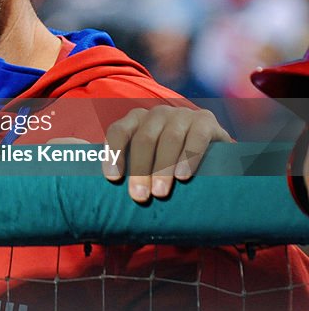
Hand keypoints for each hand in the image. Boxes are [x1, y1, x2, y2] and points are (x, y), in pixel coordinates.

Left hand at [103, 106, 233, 203]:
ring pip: (168, 139)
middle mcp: (157, 113)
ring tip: (159, 193)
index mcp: (136, 119)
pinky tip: (183, 176)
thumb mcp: (147, 161)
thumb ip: (126, 167)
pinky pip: (196, 137)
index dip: (114, 154)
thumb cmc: (169, 163)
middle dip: (139, 169)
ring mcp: (182, 114)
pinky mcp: (206, 121)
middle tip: (139, 196)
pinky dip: (189, 157)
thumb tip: (94, 189)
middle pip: (143, 139)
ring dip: (162, 167)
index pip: (118, 131)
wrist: (215, 156)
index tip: (113, 180)